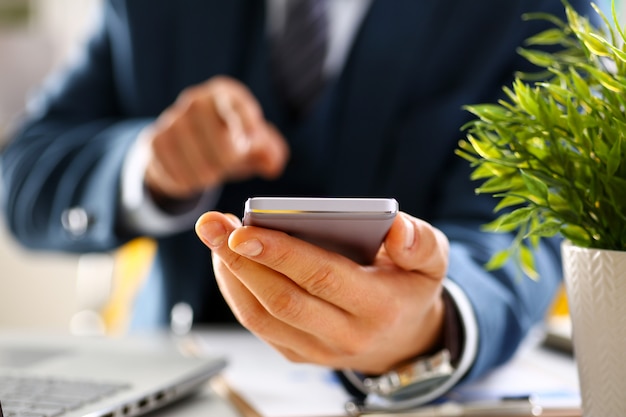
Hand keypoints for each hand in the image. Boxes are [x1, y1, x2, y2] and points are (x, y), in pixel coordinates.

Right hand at [142, 76, 288, 198]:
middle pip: (216, 136)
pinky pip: (174, 171)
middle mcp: (196, 100)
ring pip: (195, 159)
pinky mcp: (154, 141)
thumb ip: (270, 152)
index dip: (244, 120)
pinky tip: (192, 176)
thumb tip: (271, 164)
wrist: (188, 146)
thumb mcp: (255, 144)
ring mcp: (171, 119)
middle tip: (228, 165)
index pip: (234, 103)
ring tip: (210, 172)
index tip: (251, 140)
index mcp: (225, 94)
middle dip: (226, 159)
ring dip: (207, 175)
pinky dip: (186, 182)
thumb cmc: (231, 140)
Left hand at [195, 211, 448, 373]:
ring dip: (231, 275)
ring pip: (262, 316)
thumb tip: (396, 228)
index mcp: (379, 306)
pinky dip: (236, 292)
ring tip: (213, 237)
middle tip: (212, 225)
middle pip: (282, 299)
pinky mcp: (299, 353)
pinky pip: (259, 326)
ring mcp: (319, 350)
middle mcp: (346, 336)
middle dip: (241, 260)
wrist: (403, 339)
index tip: (243, 230)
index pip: (322, 278)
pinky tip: (226, 261)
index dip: (280, 254)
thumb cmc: (409, 287)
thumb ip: (419, 242)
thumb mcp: (432, 260)